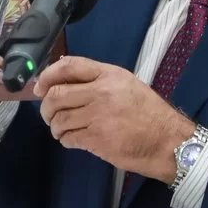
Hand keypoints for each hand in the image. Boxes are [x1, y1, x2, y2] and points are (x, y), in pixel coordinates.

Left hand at [34, 56, 195, 182]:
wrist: (167, 141)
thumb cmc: (149, 113)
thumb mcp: (127, 85)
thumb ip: (98, 79)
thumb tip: (63, 78)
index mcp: (109, 74)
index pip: (69, 66)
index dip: (47, 76)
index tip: (39, 87)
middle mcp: (101, 92)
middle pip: (56, 94)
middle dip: (45, 107)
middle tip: (48, 115)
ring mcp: (98, 116)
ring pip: (59, 119)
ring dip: (55, 127)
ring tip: (61, 130)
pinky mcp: (97, 139)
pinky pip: (69, 138)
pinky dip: (65, 140)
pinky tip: (72, 140)